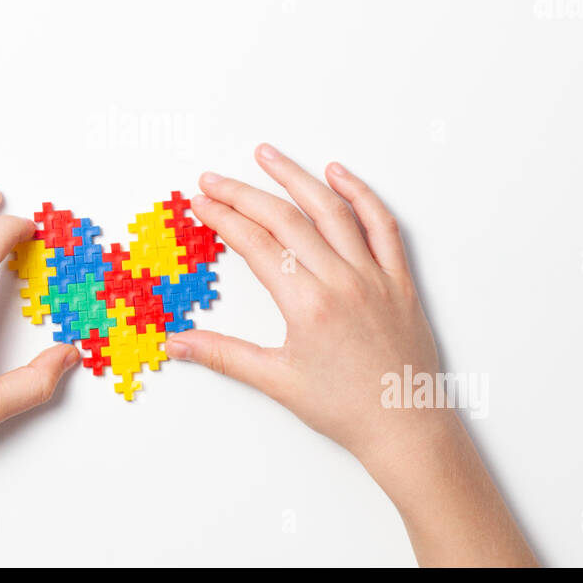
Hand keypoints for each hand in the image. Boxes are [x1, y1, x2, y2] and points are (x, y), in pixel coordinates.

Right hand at [166, 144, 535, 565]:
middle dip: (243, 193)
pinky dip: (360, 194)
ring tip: (267, 155)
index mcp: (308, 304)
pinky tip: (338, 174)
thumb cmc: (345, 409)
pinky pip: (382, 225)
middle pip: (285, 219)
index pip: (255, 245)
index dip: (222, 218)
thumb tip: (175, 344)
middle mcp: (341, 280)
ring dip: (296, 177)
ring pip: (331, 210)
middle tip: (213, 179)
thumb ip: (223, 355)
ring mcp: (374, 275)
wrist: (407, 428)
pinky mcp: (399, 279)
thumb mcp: (276, 382)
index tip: (200, 202)